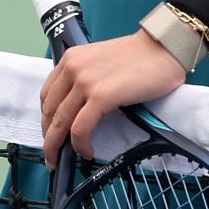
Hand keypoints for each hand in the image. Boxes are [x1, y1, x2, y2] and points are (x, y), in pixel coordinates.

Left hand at [40, 32, 185, 164]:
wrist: (163, 48)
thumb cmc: (140, 56)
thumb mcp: (101, 61)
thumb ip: (86, 78)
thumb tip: (80, 108)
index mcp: (71, 59)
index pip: (47, 94)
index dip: (45, 118)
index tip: (50, 132)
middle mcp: (73, 68)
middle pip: (50, 111)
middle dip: (48, 137)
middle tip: (51, 154)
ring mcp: (85, 82)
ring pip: (60, 122)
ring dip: (57, 146)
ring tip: (61, 159)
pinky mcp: (101, 96)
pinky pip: (80, 128)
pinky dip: (80, 144)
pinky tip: (87, 151)